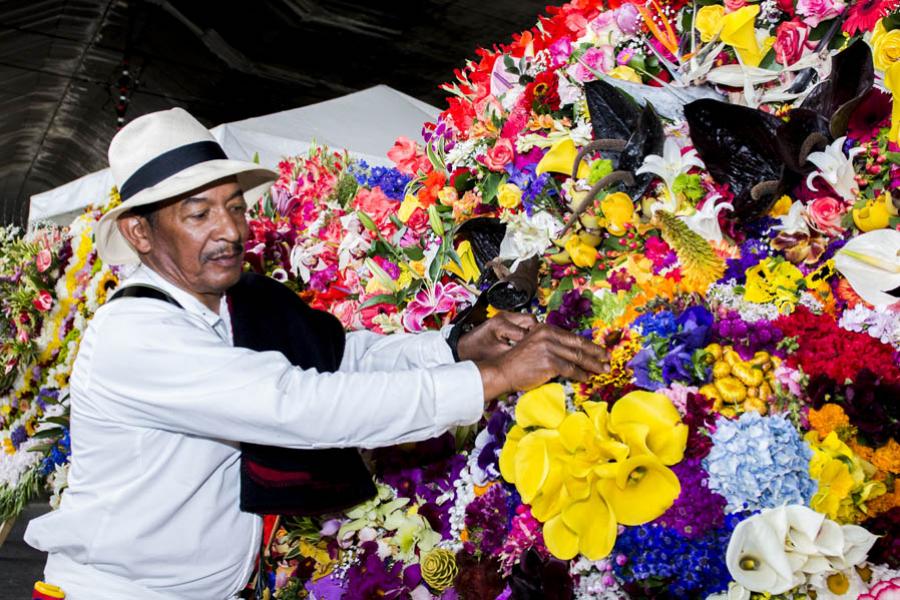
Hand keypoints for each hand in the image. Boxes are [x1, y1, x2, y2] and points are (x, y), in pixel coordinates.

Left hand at [456, 311, 537, 362]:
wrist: (462, 348)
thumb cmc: (475, 353)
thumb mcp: (496, 357)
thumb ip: (515, 356)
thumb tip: (534, 360)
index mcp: (501, 324)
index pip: (526, 333)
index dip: (533, 345)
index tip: (537, 354)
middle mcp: (504, 316)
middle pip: (531, 321)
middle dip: (536, 335)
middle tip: (537, 349)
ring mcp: (504, 316)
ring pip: (528, 320)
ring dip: (532, 332)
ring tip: (531, 346)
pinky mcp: (505, 319)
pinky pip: (522, 322)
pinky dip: (526, 331)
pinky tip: (525, 343)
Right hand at [475, 323, 610, 400]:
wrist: (502, 370)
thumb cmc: (518, 362)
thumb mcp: (534, 345)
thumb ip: (551, 345)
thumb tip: (572, 352)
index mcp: (546, 329)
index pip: (573, 337)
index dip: (589, 344)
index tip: (600, 350)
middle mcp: (548, 335)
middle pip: (579, 345)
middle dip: (596, 353)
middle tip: (608, 360)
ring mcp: (549, 348)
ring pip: (577, 357)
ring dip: (593, 365)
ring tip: (603, 370)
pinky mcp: (549, 362)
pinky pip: (570, 369)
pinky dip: (581, 375)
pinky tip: (587, 378)